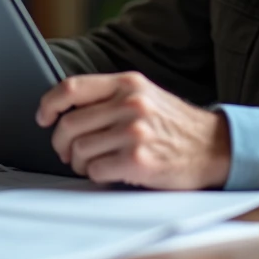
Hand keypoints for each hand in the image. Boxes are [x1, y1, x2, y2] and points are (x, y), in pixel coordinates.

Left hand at [36, 72, 230, 189]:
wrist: (215, 147)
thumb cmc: (174, 125)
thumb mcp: (145, 95)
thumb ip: (111, 96)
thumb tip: (65, 109)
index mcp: (128, 83)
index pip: (72, 87)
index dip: (49, 104)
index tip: (43, 118)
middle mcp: (130, 103)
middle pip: (70, 124)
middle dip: (61, 143)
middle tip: (68, 153)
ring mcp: (134, 132)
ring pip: (80, 150)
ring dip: (80, 163)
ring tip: (94, 164)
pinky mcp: (138, 161)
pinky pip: (96, 171)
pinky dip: (97, 176)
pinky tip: (111, 173)